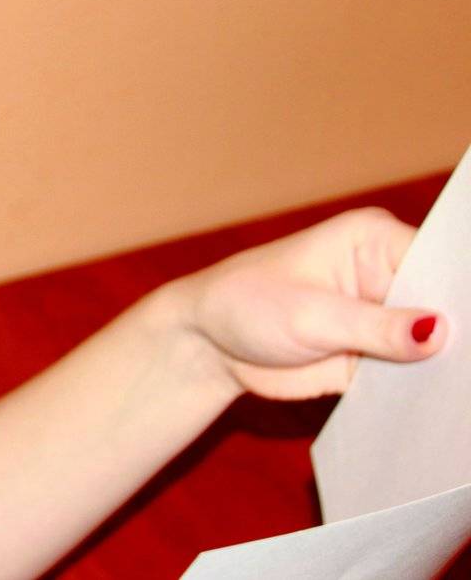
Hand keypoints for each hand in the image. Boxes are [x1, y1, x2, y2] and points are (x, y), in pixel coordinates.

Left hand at [167, 206, 448, 400]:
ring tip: (457, 397)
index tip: (463, 330)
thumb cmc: (244, 304)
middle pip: (447, 305)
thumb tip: (440, 331)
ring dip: (447, 372)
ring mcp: (386, 318)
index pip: (443, 262)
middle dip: (457, 337)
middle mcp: (390, 274)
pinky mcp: (379, 358)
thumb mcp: (308, 315)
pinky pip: (416, 378)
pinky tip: (439, 414)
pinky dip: (424, 394)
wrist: (208, 343)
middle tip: (462, 372)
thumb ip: (375, 326)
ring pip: (438, 346)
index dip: (460, 297)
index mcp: (375, 240)